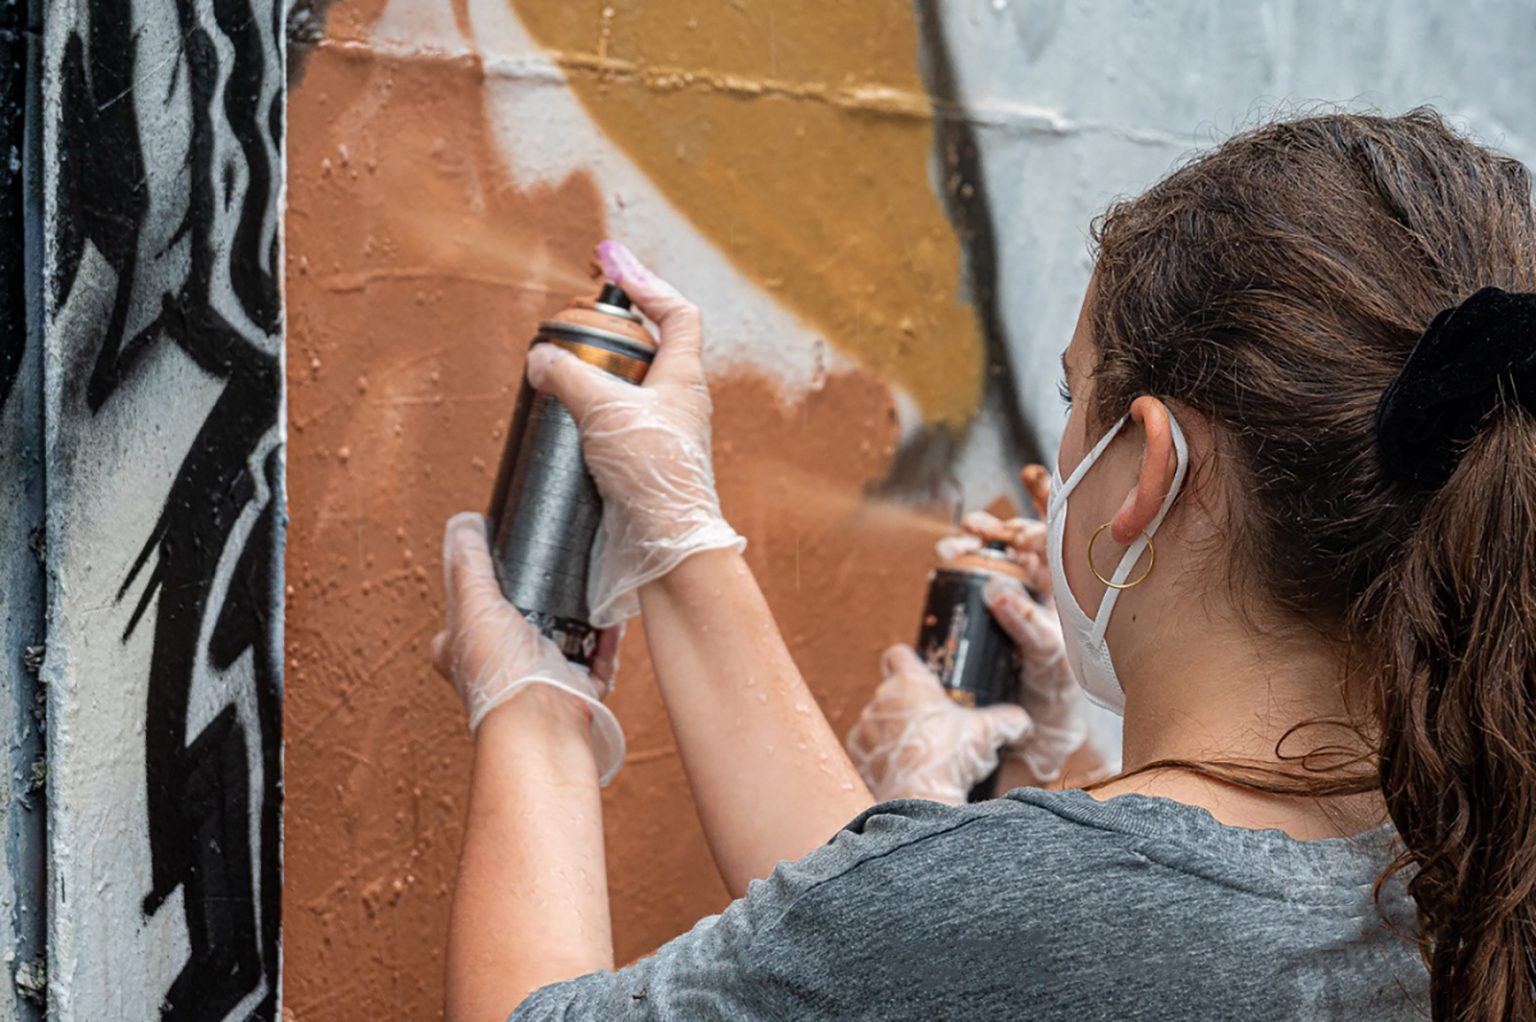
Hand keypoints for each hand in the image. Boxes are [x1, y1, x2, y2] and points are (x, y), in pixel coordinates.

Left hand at [432, 511, 625, 784]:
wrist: (543, 721)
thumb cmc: (499, 671)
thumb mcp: (473, 605)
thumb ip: (468, 564)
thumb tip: (463, 523)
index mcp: (462, 653)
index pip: (463, 613)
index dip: (478, 589)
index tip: (500, 566)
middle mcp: (498, 668)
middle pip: (518, 620)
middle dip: (540, 598)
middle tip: (556, 573)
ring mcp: (538, 678)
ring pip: (561, 635)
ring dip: (578, 614)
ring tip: (591, 587)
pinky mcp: (574, 687)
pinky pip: (595, 655)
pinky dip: (605, 637)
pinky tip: (611, 618)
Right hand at [525, 241, 744, 628]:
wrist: (664, 550)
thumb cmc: (653, 478)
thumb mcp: (605, 410)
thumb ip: (568, 374)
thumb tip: (539, 358)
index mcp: (683, 378)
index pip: (677, 313)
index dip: (647, 283)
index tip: (612, 265)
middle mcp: (675, 404)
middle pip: (645, 349)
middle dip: (609, 332)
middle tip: (571, 323)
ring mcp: (656, 437)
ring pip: (622, 392)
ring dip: (590, 378)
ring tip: (554, 372)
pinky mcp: (635, 468)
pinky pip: (607, 429)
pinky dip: (581, 419)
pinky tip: (556, 425)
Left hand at [846, 645, 1030, 803]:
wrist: (921, 797)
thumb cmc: (953, 756)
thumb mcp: (989, 733)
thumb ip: (1009, 721)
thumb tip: (1023, 722)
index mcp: (910, 682)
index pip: (898, 654)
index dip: (909, 662)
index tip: (922, 678)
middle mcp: (881, 698)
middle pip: (890, 690)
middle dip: (907, 704)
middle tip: (931, 725)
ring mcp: (865, 726)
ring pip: (877, 720)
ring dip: (891, 730)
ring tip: (916, 752)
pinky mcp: (856, 753)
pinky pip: (866, 747)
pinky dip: (879, 755)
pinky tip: (900, 768)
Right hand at [954, 503, 1088, 782]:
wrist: (1035, 722)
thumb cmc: (1056, 686)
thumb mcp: (1047, 653)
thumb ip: (1027, 623)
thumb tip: (995, 590)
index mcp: (1064, 588)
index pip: (1053, 544)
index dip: (1034, 531)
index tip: (1017, 537)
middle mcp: (1037, 586)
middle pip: (1015, 542)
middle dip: (993, 528)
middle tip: (973, 527)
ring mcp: (1010, 596)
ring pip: (990, 556)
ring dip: (969, 542)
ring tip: (952, 546)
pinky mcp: (984, 610)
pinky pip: (970, 577)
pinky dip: (956, 562)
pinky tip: (944, 560)